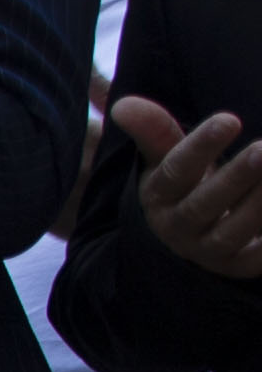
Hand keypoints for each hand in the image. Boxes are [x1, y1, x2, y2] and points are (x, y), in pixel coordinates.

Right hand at [112, 99, 261, 280]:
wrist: (190, 239)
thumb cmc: (184, 185)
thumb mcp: (164, 158)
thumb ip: (151, 129)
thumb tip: (123, 105)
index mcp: (158, 196)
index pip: (175, 171)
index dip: (200, 147)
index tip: (229, 120)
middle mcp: (178, 227)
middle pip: (204, 204)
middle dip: (236, 177)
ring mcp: (208, 250)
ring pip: (233, 231)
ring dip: (258, 204)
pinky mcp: (238, 266)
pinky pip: (258, 257)